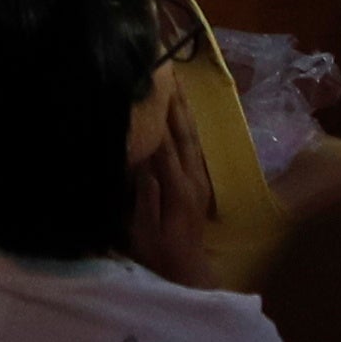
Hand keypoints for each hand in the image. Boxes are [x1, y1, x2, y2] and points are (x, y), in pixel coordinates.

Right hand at [124, 92, 222, 289]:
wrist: (187, 273)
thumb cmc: (158, 256)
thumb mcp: (142, 231)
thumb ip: (144, 195)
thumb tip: (141, 158)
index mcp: (177, 187)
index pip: (166, 143)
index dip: (157, 114)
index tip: (149, 86)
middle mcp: (192, 177)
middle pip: (183, 131)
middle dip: (174, 99)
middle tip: (166, 68)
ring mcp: (198, 178)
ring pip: (191, 135)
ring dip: (184, 106)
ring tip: (176, 79)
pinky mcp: (199, 181)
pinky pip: (193, 144)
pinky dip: (187, 123)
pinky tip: (182, 110)